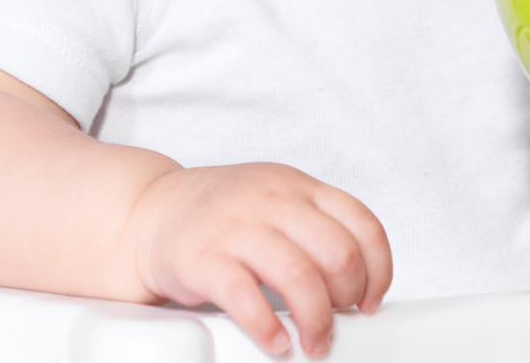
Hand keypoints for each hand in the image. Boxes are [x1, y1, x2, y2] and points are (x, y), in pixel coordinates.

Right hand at [124, 163, 392, 358]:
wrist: (151, 211)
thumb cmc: (222, 214)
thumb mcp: (275, 201)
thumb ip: (314, 227)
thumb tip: (360, 285)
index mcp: (297, 187)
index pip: (362, 225)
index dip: (378, 271)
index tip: (371, 300)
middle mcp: (271, 201)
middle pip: (337, 253)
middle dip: (348, 299)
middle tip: (339, 321)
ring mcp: (236, 227)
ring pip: (299, 276)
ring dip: (316, 322)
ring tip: (313, 342)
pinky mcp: (203, 259)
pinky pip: (247, 299)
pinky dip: (268, 328)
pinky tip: (275, 341)